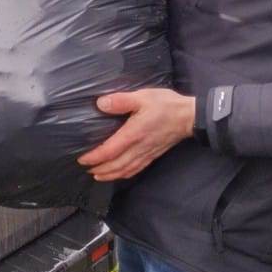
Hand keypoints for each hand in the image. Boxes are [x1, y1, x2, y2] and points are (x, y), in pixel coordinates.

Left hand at [78, 89, 195, 181]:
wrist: (189, 116)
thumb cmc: (165, 105)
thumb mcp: (142, 97)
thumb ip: (121, 101)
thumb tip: (100, 104)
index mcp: (133, 134)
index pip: (109, 151)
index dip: (95, 157)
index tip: (82, 159)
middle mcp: (139, 148)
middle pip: (116, 165)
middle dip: (100, 169)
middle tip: (86, 168)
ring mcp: (147, 153)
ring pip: (126, 170)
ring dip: (110, 174)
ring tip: (98, 175)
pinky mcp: (153, 155)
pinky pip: (137, 169)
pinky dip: (125, 174)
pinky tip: (120, 173)